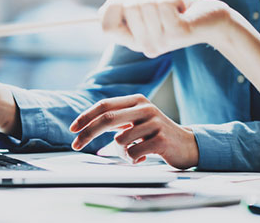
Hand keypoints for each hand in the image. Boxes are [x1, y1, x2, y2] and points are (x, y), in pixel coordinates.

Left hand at [69, 94, 198, 168]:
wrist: (187, 145)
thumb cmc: (155, 134)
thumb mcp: (136, 121)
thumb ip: (116, 120)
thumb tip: (84, 127)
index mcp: (136, 100)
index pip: (104, 105)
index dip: (86, 116)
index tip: (72, 129)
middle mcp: (145, 108)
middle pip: (107, 118)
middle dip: (87, 133)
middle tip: (75, 145)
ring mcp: (154, 123)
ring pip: (120, 140)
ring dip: (120, 153)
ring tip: (132, 154)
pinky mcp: (161, 139)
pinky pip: (134, 152)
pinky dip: (133, 159)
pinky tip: (143, 157)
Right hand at [99, 0, 237, 57]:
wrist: (211, 20)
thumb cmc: (178, 11)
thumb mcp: (147, 9)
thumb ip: (125, 9)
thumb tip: (107, 6)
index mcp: (135, 42)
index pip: (107, 27)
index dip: (112, 8)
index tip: (128, 1)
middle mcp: (145, 47)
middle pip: (127, 7)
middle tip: (162, 6)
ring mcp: (161, 42)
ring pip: (146, 3)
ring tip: (174, 9)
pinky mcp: (176, 33)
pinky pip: (164, 4)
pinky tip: (182, 10)